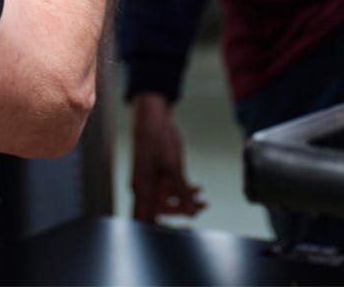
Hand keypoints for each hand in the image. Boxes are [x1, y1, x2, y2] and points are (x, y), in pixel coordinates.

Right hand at [131, 93, 206, 222]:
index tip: (181, 229)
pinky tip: (195, 188)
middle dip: (180, 214)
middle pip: (158, 212)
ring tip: (201, 199)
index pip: (145, 220)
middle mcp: (142, 187)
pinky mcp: (153, 173)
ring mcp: (147, 180)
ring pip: (165, 201)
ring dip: (183, 202)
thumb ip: (182, 192)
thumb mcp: (174, 167)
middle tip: (199, 210)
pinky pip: (166, 189)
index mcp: (142, 188)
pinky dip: (180, 191)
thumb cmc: (156, 136)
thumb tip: (191, 213)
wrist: (151, 115)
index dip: (161, 229)